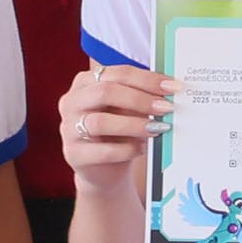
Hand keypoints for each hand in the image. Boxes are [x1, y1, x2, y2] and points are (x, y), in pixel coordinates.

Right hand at [56, 61, 170, 188]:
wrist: (104, 169)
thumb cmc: (118, 132)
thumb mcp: (128, 110)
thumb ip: (142, 97)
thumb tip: (170, 91)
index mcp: (86, 82)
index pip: (117, 73)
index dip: (147, 79)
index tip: (173, 87)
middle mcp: (72, 102)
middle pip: (105, 92)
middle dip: (140, 99)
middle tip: (166, 108)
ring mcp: (69, 129)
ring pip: (100, 122)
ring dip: (134, 125)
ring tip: (158, 128)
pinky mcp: (74, 155)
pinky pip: (103, 151)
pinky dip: (128, 150)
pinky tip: (143, 148)